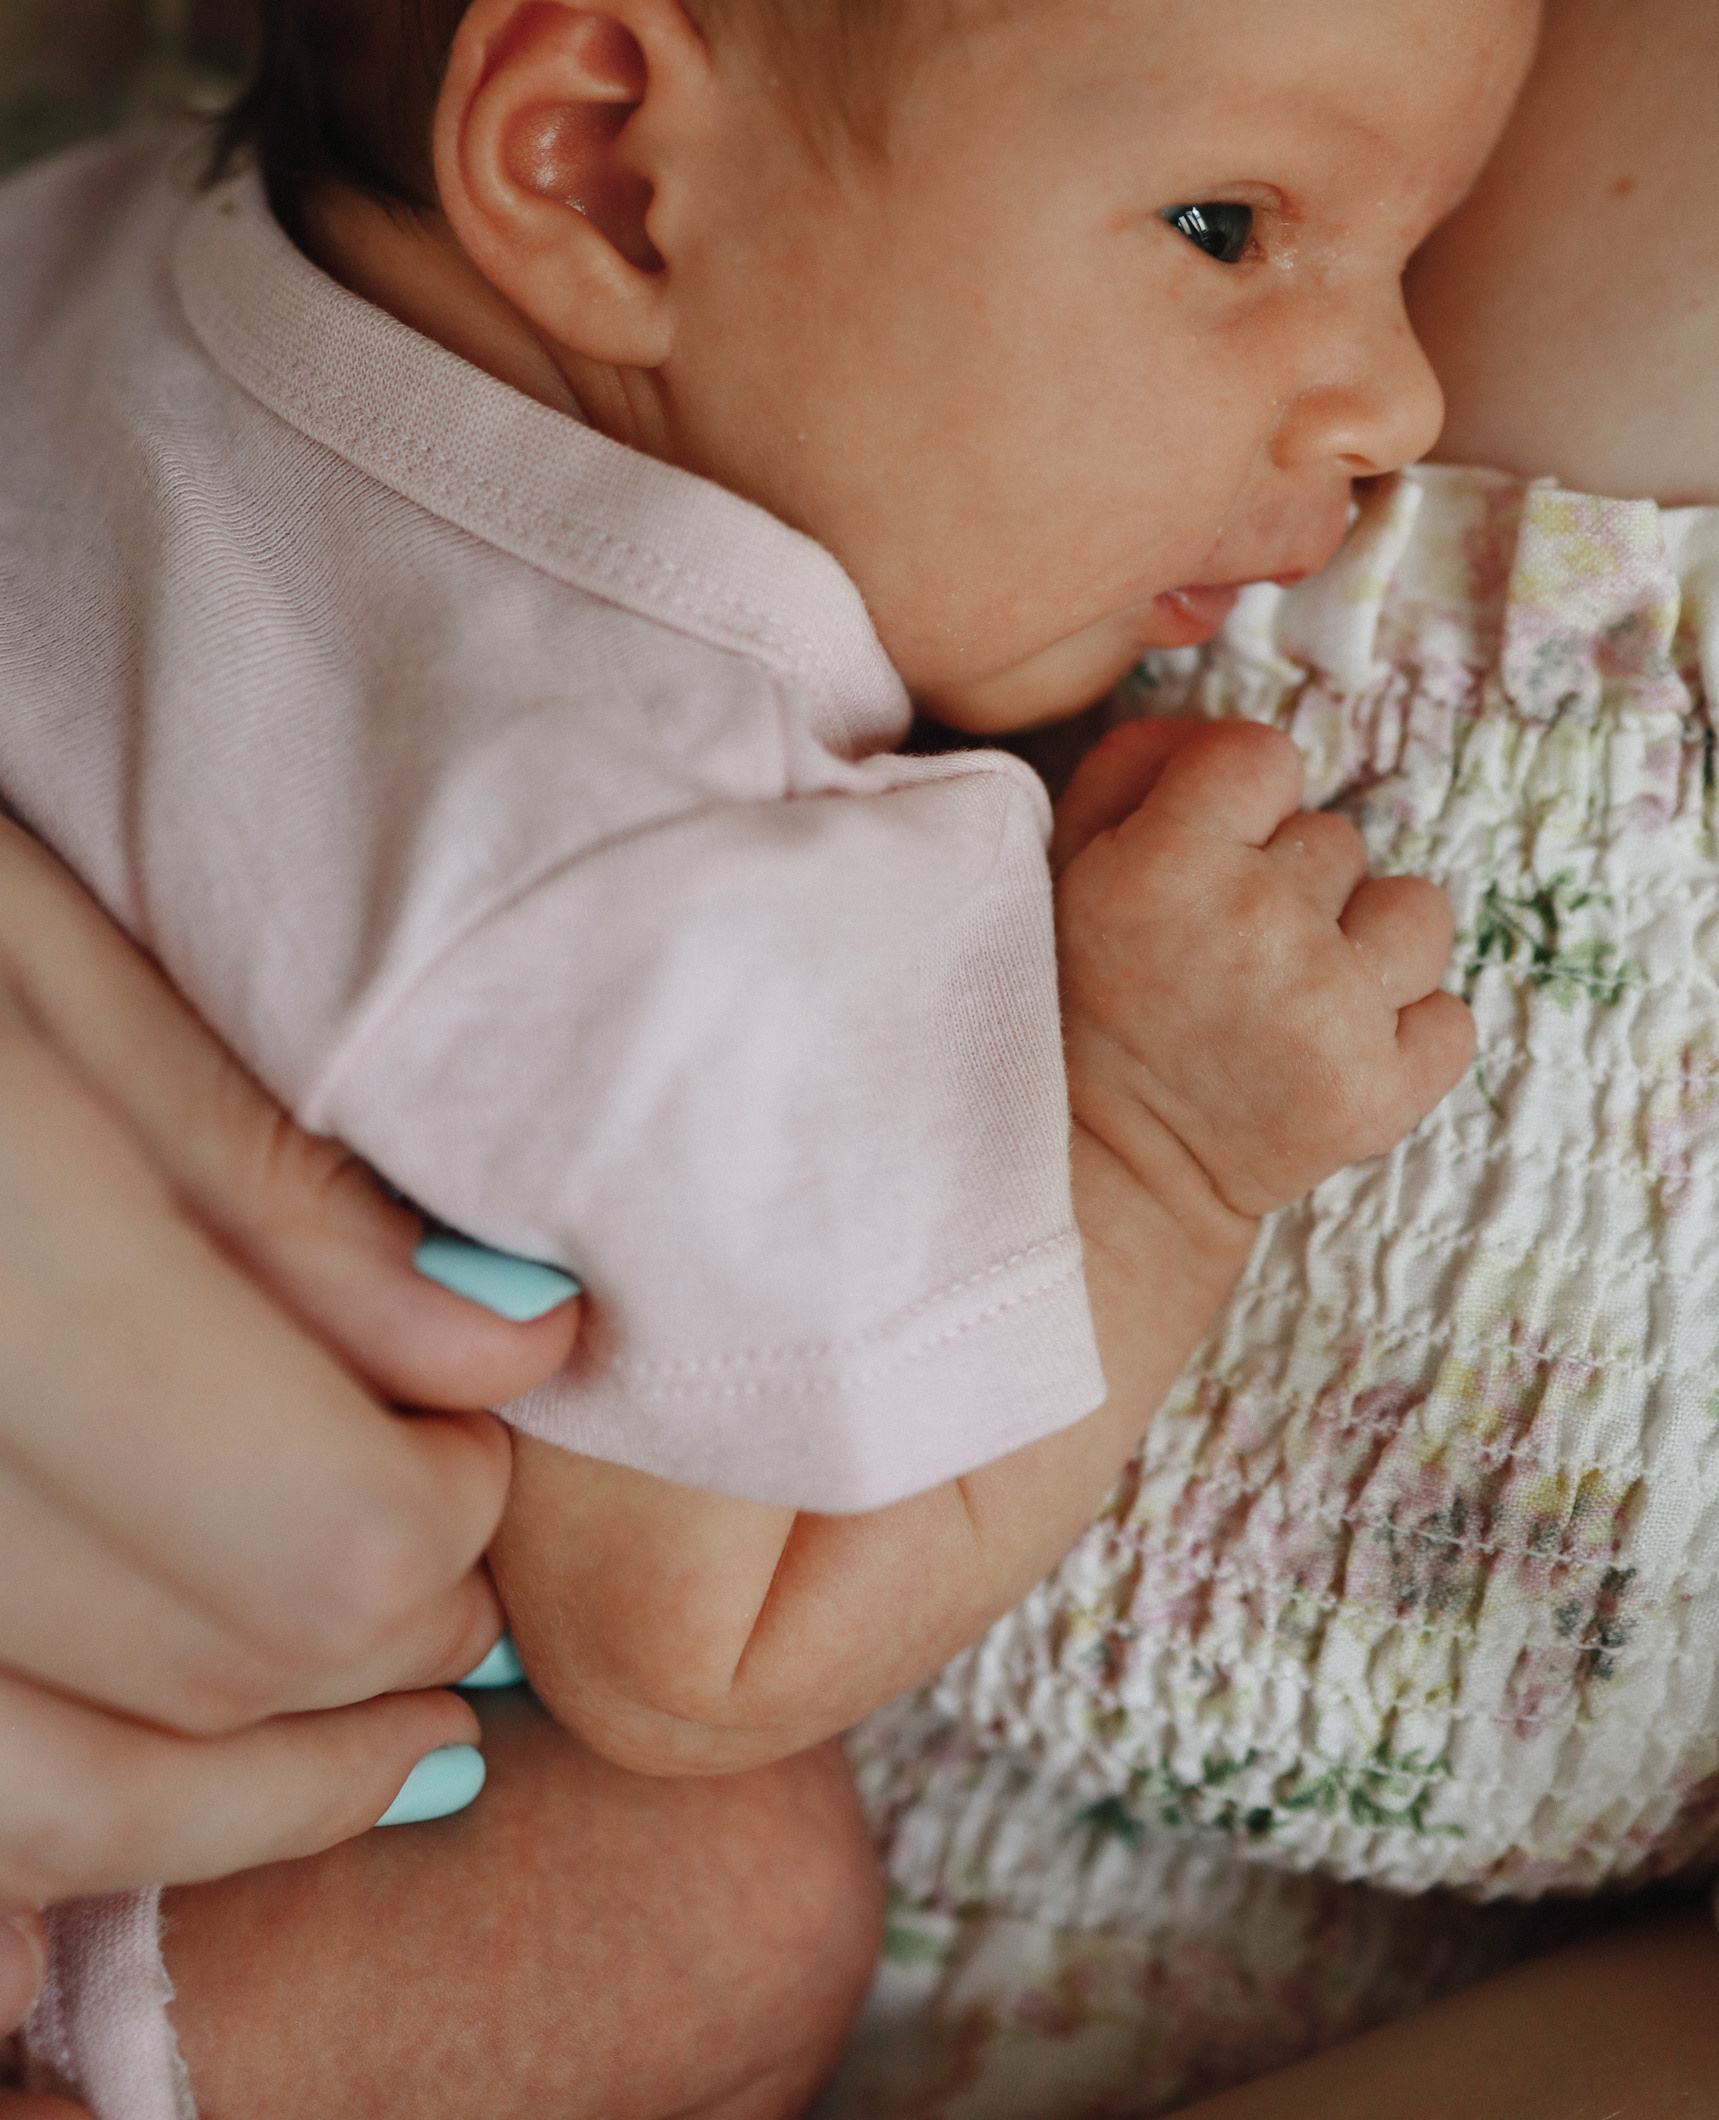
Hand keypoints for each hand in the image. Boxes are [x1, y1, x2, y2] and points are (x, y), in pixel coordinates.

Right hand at [0, 817, 578, 1963]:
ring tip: (388, 1737)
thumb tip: (515, 1348)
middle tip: (463, 1560)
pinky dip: (22, 1879)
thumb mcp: (35, 945)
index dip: (446, 1514)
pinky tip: (75, 1927)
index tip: (491, 1425)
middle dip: (386, 1640)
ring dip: (246, 1791)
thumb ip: (259, 1171)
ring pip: (40, 1801)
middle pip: (201, 1662)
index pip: (309, 1528)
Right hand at [1052, 719, 1470, 1254]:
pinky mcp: (1379, 1097)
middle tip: (1232, 953)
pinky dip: (1410, 1034)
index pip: (1266, 756)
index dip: (1245, 801)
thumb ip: (1136, 767)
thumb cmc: (1086, 1004)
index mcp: (1172, 861)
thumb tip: (1217, 735)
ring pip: (1417, 915)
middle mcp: (1259, 928)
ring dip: (1371, 948)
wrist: (1108, 1173)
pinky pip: (1452, 1019)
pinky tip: (1342, 1049)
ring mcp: (1329, 1016)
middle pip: (1339, 839)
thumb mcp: (1068, 864)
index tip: (1216, 854)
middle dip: (1295, 884)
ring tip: (1302, 996)